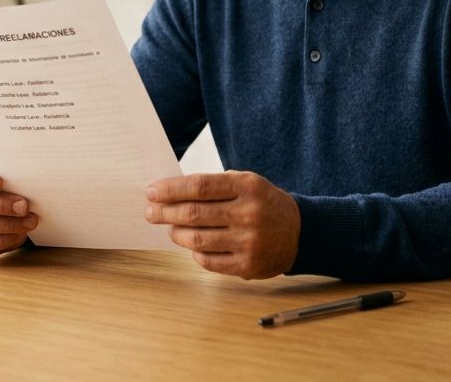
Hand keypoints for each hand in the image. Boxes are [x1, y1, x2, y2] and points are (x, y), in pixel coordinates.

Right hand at [0, 154, 38, 256]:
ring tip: (29, 222)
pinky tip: (18, 235)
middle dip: (0, 205)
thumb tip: (27, 176)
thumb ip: (9, 169)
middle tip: (24, 206)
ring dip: (6, 225)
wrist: (0, 199)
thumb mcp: (4, 169)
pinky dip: (1, 241)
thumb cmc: (4, 179)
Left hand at [144, 171, 299, 279]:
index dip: (171, 189)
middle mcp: (249, 213)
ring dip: (176, 234)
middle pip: (194, 213)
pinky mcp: (248, 266)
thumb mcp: (247, 183)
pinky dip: (195, 253)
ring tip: (170, 228)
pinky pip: (209, 261)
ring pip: (198, 240)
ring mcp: (249, 242)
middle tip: (151, 212)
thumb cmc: (263, 204)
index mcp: (248, 186)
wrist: (300, 233)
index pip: (200, 186)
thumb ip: (214, 186)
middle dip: (165, 212)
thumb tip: (170, 193)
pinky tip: (192, 245)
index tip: (152, 192)